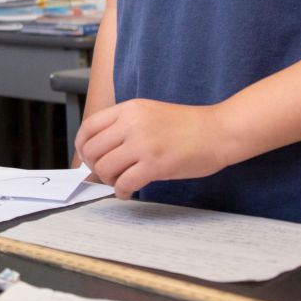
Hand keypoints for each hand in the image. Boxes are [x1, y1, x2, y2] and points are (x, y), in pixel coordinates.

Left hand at [75, 98, 227, 198]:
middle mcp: (131, 124)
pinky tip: (128, 192)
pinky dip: (121, 191)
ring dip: (108, 180)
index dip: (82, 146)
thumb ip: (124, 125)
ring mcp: (143, 144)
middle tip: (105, 173)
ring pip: (105, 168)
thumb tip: (101, 147)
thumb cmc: (188, 125)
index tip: (86, 157)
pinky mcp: (155, 165)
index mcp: (128, 109)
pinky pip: (124, 183)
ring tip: (119, 182)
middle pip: (92, 150)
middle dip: (94, 166)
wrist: (219, 131)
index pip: (88, 127)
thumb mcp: (149, 112)